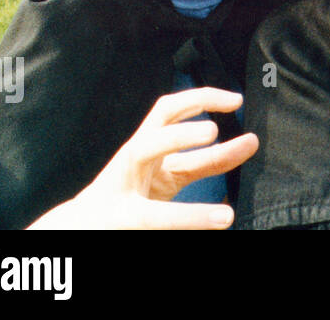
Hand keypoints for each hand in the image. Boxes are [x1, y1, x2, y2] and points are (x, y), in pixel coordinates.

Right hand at [28, 87, 257, 229]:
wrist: (78, 230)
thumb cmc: (129, 200)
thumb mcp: (170, 176)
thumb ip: (207, 161)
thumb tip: (250, 142)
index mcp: (146, 148)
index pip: (169, 114)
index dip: (202, 100)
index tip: (236, 99)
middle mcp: (132, 163)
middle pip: (149, 139)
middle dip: (179, 133)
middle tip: (212, 132)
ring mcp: (120, 192)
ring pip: (141, 167)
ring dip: (171, 168)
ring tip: (208, 159)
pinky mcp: (121, 220)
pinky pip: (153, 218)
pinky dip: (189, 217)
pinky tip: (220, 218)